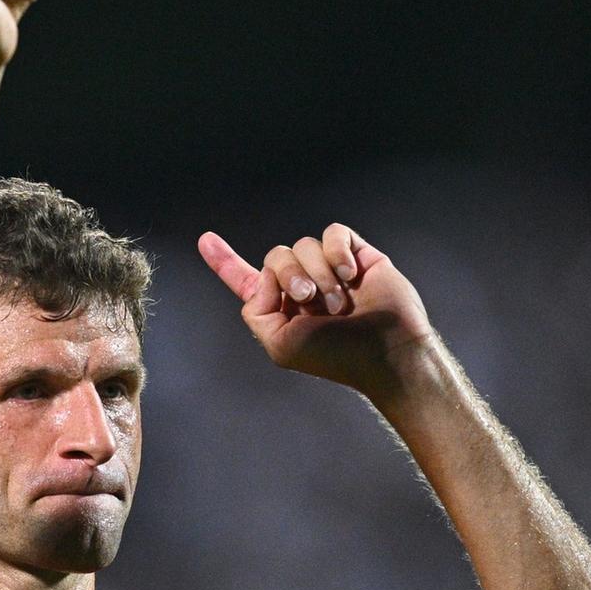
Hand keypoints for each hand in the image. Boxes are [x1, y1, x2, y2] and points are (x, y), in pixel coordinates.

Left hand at [198, 223, 438, 396]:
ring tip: (340, 303)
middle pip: (276, 256)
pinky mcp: (357, 255)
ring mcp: (329, 269)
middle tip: (309, 300)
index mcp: (279, 307)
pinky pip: (334, 233)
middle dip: (289, 275)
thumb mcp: (280, 344)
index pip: (245, 279)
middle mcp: (301, 285)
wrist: (386, 351)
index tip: (204, 239)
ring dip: (320, 275)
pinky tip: (352, 277)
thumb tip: (266, 275)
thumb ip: (257, 310)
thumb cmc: (336, 356)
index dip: (224, 260)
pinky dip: (338, 253)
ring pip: (304, 244)